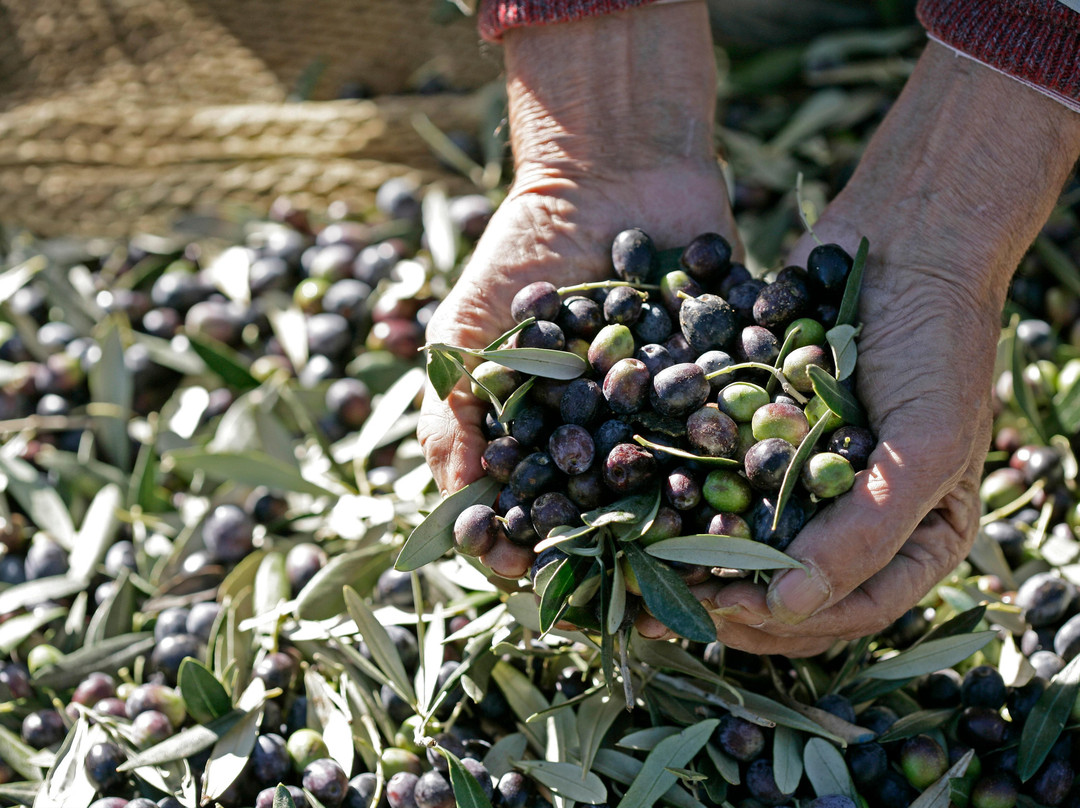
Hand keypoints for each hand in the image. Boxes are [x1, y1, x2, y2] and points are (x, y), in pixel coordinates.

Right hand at [417, 2, 736, 577]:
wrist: (612, 169)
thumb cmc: (526, 247)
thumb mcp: (470, 326)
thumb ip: (457, 410)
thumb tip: (461, 502)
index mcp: (540, 433)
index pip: (526, 510)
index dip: (522, 548)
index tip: (526, 573)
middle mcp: (602, 436)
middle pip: (600, 516)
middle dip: (604, 560)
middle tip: (613, 600)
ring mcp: (664, 415)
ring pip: (668, 491)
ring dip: (671, 536)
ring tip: (680, 572)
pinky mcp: (721, 383)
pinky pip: (730, 437)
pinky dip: (732, 471)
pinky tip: (739, 506)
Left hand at [635, 42, 1079, 654]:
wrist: (906, 240)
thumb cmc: (937, 344)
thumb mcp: (924, 444)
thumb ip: (869, 529)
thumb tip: (791, 605)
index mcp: (916, 536)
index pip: (851, 609)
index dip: (788, 622)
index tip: (727, 611)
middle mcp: (856, 519)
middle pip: (789, 592)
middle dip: (727, 604)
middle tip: (660, 607)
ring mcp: (806, 479)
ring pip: (746, 544)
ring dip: (693, 565)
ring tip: (634, 573)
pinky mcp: (763, 436)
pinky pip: (721, 482)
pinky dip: (684, 501)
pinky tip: (636, 509)